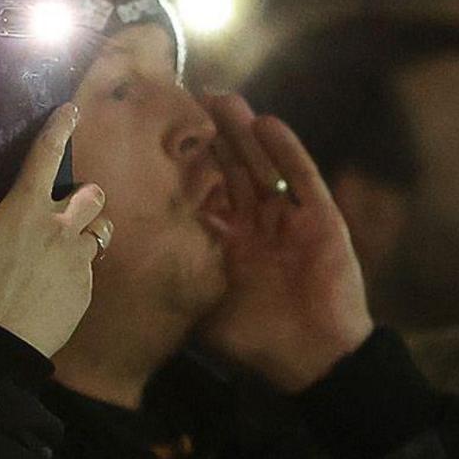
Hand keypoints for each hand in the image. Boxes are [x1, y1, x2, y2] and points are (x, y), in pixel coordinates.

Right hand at [0, 113, 109, 360]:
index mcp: (24, 210)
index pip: (47, 155)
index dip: (60, 127)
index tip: (71, 112)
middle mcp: (59, 230)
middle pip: (93, 194)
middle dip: (81, 196)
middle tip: (57, 211)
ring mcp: (77, 261)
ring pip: (100, 230)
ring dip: (84, 231)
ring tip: (56, 249)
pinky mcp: (85, 290)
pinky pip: (90, 266)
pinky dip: (75, 267)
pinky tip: (47, 283)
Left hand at [195, 95, 372, 392]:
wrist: (315, 359)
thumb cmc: (262, 343)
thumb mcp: (207, 315)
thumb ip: (183, 289)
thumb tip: (138, 277)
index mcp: (233, 247)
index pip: (209, 197)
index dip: (191, 169)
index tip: (167, 138)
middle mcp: (260, 227)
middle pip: (235, 172)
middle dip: (215, 139)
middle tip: (192, 101)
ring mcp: (291, 220)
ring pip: (264, 166)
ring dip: (245, 133)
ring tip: (222, 99)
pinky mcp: (320, 219)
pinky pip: (302, 178)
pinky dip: (286, 151)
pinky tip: (267, 123)